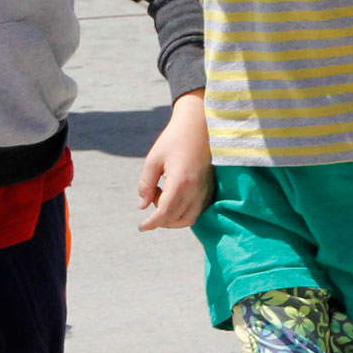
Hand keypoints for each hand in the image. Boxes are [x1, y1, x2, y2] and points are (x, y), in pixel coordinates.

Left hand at [137, 91, 211, 230]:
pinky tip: (173, 196)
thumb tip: (142, 206)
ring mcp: (205, 191)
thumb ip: (146, 185)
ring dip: (172, 217)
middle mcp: (196, 191)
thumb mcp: (153, 160)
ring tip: (161, 195)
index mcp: (180, 183)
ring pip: (189, 218)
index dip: (152, 223)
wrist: (198, 125)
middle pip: (176, 219)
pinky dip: (183, 212)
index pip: (165, 213)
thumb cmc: (173, 140)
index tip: (141, 227)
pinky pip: (197, 210)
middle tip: (151, 198)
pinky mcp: (210, 189)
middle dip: (160, 218)